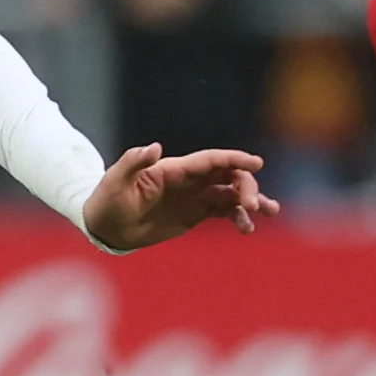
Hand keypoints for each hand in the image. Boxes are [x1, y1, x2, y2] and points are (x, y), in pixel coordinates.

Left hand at [80, 143, 279, 249]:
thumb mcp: (115, 181)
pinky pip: (225, 212)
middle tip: (253, 204)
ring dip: (253, 200)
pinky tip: (248, 228)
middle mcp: (189, 180)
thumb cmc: (107, 200)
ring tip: (270, 212)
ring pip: (232, 194)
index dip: (234, 159)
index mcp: (174, 169)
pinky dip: (240, 218)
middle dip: (246, 186)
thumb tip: (155, 147)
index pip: (211, 160)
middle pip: (228, 175)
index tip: (256, 163)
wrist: (105, 226)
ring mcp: (195, 197)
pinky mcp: (196, 214)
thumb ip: (133, 162)